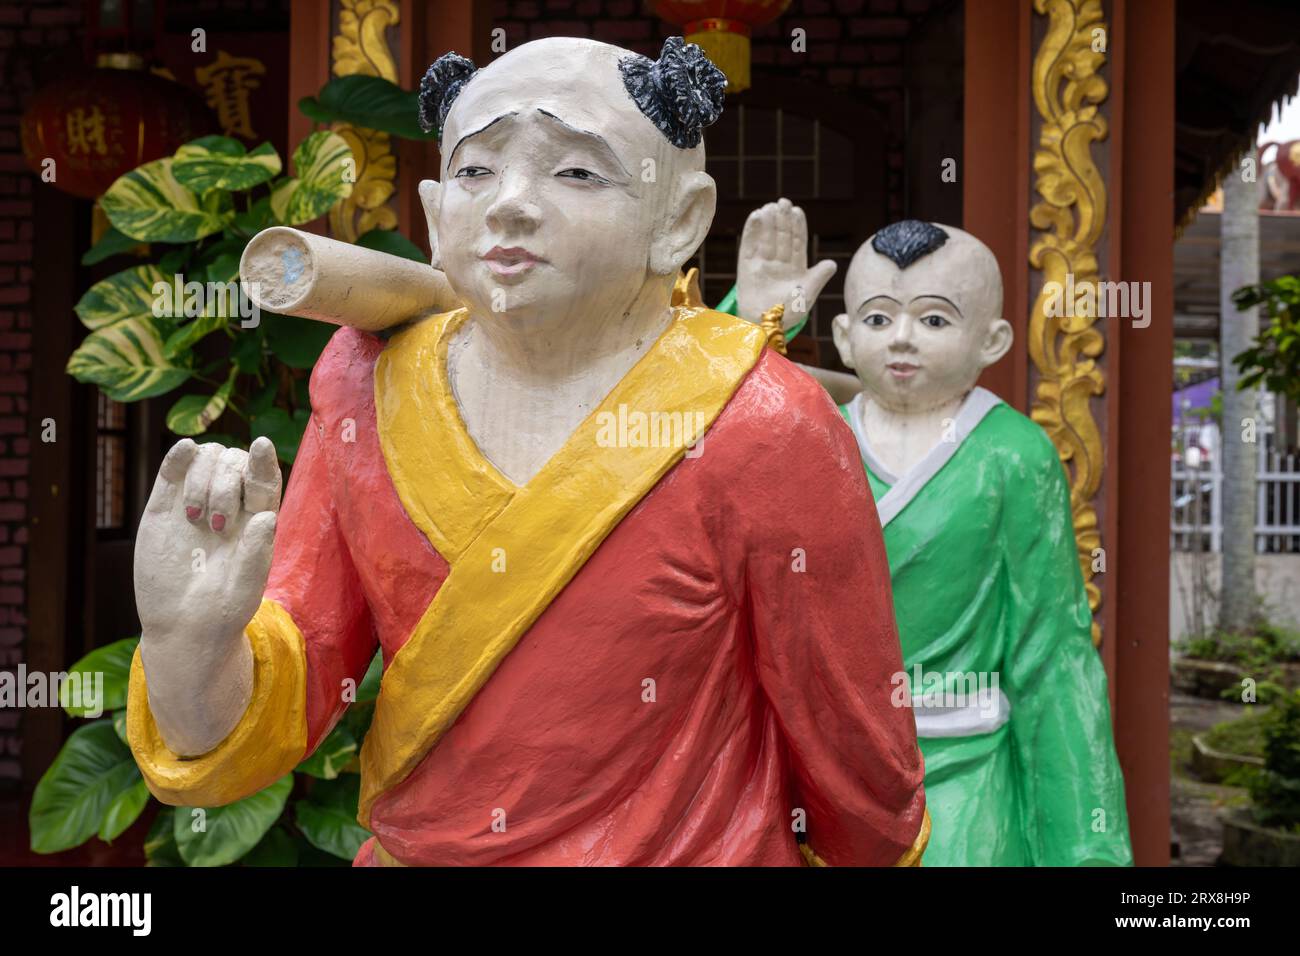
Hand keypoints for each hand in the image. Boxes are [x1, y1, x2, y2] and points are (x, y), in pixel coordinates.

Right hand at [135, 437, 280, 650]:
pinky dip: (179, 455)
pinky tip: (184, 450)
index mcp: (257, 519)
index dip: (263, 460)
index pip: (264, 479)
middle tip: (216, 526)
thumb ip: (256, 554)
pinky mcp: (164, 507)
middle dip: (225, 485)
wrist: (181, 626)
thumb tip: (266, 516)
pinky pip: (172, 470)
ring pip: (207, 458)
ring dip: (202, 477)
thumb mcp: (244, 589)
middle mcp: (230, 504)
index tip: (261, 447)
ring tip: (195, 517)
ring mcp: (196, 503)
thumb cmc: (222, 611)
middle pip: (234, 463)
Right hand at [736, 197, 836, 331]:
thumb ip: (818, 277)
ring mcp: (762, 265)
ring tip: (771, 206)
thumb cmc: (788, 314)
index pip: (797, 243)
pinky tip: (756, 215)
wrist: (766, 326)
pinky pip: (749, 245)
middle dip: (783, 220)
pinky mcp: (746, 268)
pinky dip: (752, 231)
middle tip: (783, 202)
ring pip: (767, 238)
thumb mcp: (807, 294)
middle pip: (781, 237)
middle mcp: (778, 264)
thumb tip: (832, 263)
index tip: (797, 211)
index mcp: (795, 269)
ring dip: (769, 222)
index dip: (797, 227)